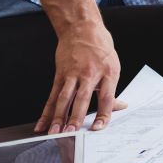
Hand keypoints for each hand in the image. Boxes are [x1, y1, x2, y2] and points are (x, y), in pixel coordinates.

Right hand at [38, 19, 122, 133]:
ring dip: (58, 117)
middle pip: (82, 98)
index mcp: (108, 73)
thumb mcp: (113, 65)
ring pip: (64, 98)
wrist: (82, 28)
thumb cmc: (100, 48)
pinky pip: (52, 95)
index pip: (106, 97)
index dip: (103, 114)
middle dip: (75, 117)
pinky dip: (46, 111)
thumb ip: (112, 89)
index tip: (98, 128)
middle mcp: (90, 74)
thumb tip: (120, 107)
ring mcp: (73, 74)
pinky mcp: (60, 74)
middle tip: (71, 133)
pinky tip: (42, 124)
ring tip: (55, 132)